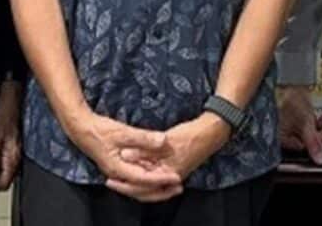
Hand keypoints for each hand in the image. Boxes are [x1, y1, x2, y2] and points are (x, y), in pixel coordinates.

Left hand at [0, 80, 22, 189]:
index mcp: (13, 155)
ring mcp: (19, 146)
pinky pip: (9, 155)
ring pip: (8, 166)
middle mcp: (19, 154)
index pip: (3, 184)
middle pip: (7, 177)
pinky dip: (1, 154)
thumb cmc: (6, 107)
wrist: (16, 88)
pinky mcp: (18, 138)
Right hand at [68, 110, 180, 196]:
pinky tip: (156, 171)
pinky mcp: (117, 166)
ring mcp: (117, 171)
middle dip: (161, 189)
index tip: (177, 177)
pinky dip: (147, 176)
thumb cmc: (100, 130)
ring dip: (155, 183)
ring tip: (171, 182)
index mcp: (119, 169)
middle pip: (142, 189)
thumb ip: (143, 138)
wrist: (80, 128)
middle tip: (179, 186)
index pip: (144, 179)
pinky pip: (135, 177)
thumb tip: (163, 141)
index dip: (162, 179)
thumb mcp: (123, 132)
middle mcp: (118, 175)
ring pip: (139, 184)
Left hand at [108, 114, 228, 201]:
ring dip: (135, 180)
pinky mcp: (174, 166)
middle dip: (128, 186)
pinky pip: (155, 175)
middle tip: (111, 182)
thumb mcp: (165, 141)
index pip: (142, 187)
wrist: (211, 132)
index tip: (110, 180)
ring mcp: (172, 173)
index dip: (125, 184)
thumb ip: (144, 149)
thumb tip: (124, 155)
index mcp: (167, 174)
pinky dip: (144, 173)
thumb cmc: (190, 136)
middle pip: (144, 189)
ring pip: (149, 182)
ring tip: (120, 177)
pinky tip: (137, 167)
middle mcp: (170, 178)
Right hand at [277, 85, 321, 164]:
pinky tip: (321, 117)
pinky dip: (314, 122)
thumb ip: (314, 143)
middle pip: (304, 142)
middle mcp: (281, 134)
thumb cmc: (292, 99)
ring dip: (317, 128)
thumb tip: (320, 160)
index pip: (301, 149)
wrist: (292, 80)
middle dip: (318, 136)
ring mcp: (287, 126)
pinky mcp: (292, 119)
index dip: (316, 146)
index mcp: (280, 139)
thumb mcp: (306, 124)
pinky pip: (305, 125)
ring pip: (306, 133)